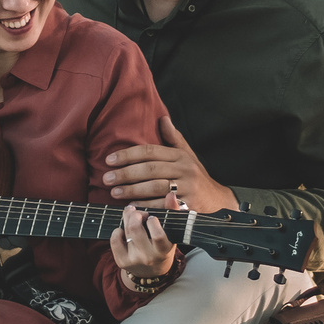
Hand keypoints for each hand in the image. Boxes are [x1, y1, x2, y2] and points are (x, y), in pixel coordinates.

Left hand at [101, 116, 232, 210]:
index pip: (150, 151)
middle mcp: (184, 169)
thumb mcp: (188, 155)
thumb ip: (173, 138)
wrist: (217, 200)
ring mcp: (186, 187)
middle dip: (126, 173)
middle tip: (107, 177)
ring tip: (114, 191)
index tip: (109, 160)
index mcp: (180, 155)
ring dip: (132, 189)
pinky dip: (146, 205)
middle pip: (150, 169)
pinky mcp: (187, 205)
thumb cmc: (196, 176)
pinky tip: (131, 205)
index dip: (128, 154)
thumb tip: (162, 118)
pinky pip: (163, 205)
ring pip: (155, 186)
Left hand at [108, 204, 178, 277]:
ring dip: (126, 218)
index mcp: (165, 249)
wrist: (152, 272)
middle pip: (136, 229)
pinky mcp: (122, 262)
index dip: (152, 221)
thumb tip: (171, 194)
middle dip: (135, 215)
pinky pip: (115, 240)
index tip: (151, 217)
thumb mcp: (171, 232)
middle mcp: (150, 257)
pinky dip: (117, 231)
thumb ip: (172, 212)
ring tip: (130, 215)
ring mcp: (135, 260)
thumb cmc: (162, 245)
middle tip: (137, 211)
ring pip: (125, 231)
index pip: (158, 235)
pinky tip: (123, 230)